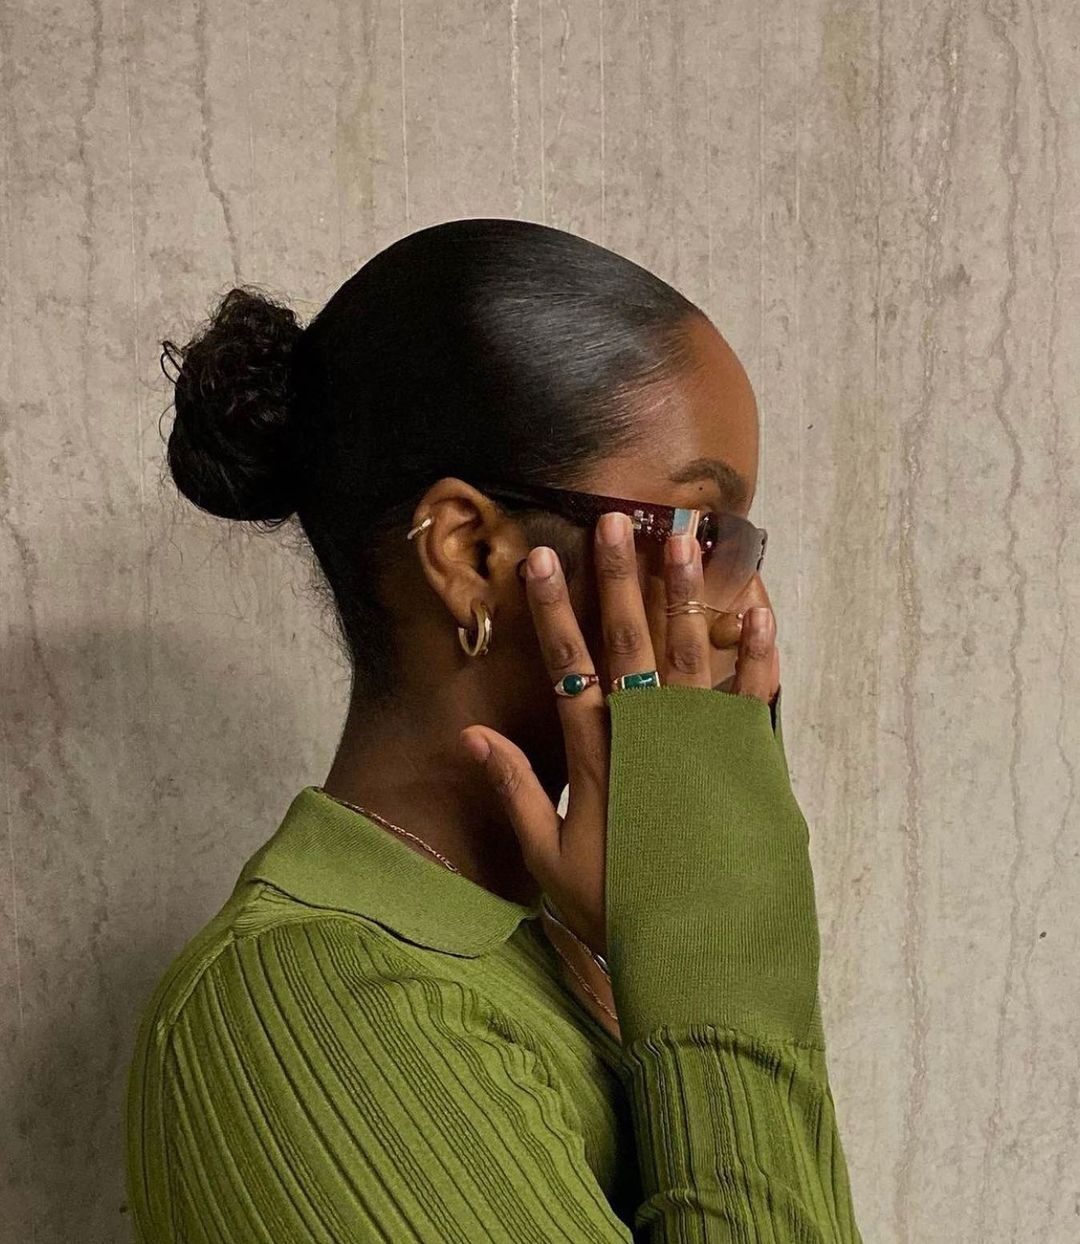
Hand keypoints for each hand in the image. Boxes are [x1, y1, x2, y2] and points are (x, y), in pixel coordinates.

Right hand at [459, 512, 780, 959]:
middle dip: (621, 579)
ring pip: (691, 655)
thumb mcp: (549, 859)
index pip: (569, 666)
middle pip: (630, 643)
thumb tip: (472, 735)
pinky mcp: (747, 765)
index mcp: (598, 757)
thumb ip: (515, 790)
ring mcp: (702, 747)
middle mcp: (649, 738)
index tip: (544, 559)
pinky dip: (757, 657)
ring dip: (687, 594)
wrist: (699, 957)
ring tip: (686, 540)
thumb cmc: (619, 911)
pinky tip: (760, 613)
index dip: (554, 611)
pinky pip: (755, 700)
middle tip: (616, 521)